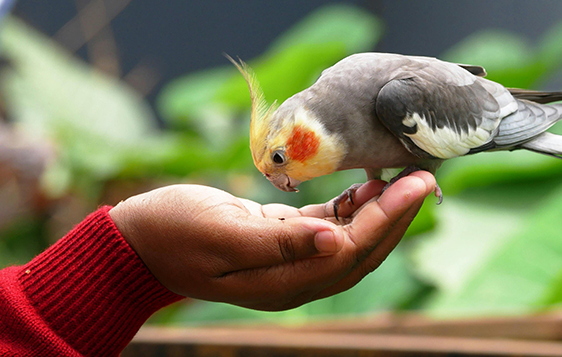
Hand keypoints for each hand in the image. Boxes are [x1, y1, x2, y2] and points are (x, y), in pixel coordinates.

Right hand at [108, 171, 435, 310]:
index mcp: (283, 282)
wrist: (136, 243)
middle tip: (425, 177)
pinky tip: (368, 184)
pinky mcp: (281, 241)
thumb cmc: (172, 233)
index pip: (352, 252)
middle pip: (362, 250)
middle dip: (398, 215)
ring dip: (381, 210)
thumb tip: (336, 240)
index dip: (389, 220)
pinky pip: (329, 227)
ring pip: (351, 239)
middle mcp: (294, 278)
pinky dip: (353, 207)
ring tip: (406, 176)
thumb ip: (280, 243)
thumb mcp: (222, 234)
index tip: (417, 185)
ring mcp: (289, 262)